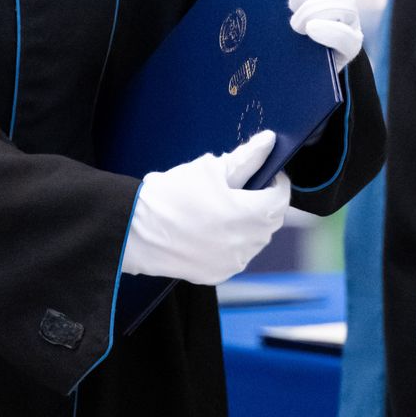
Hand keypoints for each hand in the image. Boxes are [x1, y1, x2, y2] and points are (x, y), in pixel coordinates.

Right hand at [121, 131, 290, 285]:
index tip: (268, 173)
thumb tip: (268, 141)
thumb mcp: (209, 168)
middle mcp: (244, 245)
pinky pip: (236, 256)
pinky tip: (213, 228)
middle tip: (245, 187)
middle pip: (271, 221)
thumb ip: (245, 157)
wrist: (134, 230)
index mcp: (248, 215)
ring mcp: (231, 263)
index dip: (278, 182)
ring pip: (255, 240)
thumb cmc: (170, 196)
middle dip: (264, 202)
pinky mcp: (216, 274)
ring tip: (225, 207)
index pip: (281, 198)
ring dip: (250, 223)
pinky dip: (233, 241)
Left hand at [287, 0, 362, 71]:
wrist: (279, 60)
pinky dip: (328, 30)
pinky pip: (349, 37)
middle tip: (289, 2)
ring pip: (344, 3)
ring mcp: (352, 24)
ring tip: (294, 24)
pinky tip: (310, 30)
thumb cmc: (287, 16)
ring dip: (312, 10)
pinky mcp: (349, 50)